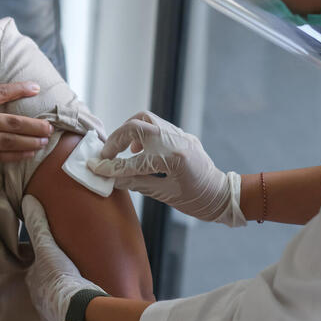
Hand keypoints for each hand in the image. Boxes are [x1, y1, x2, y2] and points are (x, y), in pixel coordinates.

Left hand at [21, 195, 104, 320]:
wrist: (81, 312)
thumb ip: (37, 224)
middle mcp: (37, 299)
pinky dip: (70, 307)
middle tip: (63, 266)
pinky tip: (79, 302)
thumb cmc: (62, 278)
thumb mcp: (48, 246)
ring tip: (73, 282)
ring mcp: (49, 314)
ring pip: (53, 298)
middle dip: (50, 275)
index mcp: (33, 280)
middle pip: (43, 282)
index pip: (33, 264)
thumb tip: (26, 200)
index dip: (40, 256)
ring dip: (60, 291)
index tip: (50, 250)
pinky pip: (65, 314)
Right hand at [90, 112, 245, 226]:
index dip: (111, 167)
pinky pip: (156, 125)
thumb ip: (136, 183)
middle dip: (115, 140)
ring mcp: (180, 134)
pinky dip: (141, 133)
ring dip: (127, 131)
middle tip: (106, 155)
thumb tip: (111, 177)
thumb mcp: (164, 195)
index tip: (95, 168)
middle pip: (136, 126)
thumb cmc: (198, 201)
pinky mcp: (181, 135)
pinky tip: (138, 149)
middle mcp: (176, 140)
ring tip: (120, 149)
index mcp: (173, 158)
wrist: (225, 195)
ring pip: (145, 119)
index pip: (133, 161)